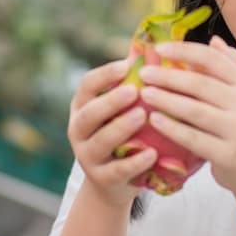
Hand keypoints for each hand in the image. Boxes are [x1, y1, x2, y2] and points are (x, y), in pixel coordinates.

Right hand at [67, 58, 155, 207]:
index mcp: (83, 107)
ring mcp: (87, 156)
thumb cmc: (123, 136)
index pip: (87, 86)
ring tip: (143, 116)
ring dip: (121, 127)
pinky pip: (117, 170)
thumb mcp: (119, 112)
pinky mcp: (102, 179)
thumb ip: (131, 88)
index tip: (127, 65)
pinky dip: (134, 162)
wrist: (112, 183)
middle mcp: (79, 130)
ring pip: (101, 141)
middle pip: (90, 114)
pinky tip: (152, 153)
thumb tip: (157, 52)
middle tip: (135, 91)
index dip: (105, 75)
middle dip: (111, 101)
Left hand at [140, 36, 235, 198]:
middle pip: (201, 84)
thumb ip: (231, 68)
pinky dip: (171, 128)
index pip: (213, 60)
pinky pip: (193, 138)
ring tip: (144, 93)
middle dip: (169, 76)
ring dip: (166, 99)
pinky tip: (153, 120)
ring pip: (195, 110)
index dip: (184, 50)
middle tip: (144, 73)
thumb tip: (214, 40)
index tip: (158, 48)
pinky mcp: (227, 155)